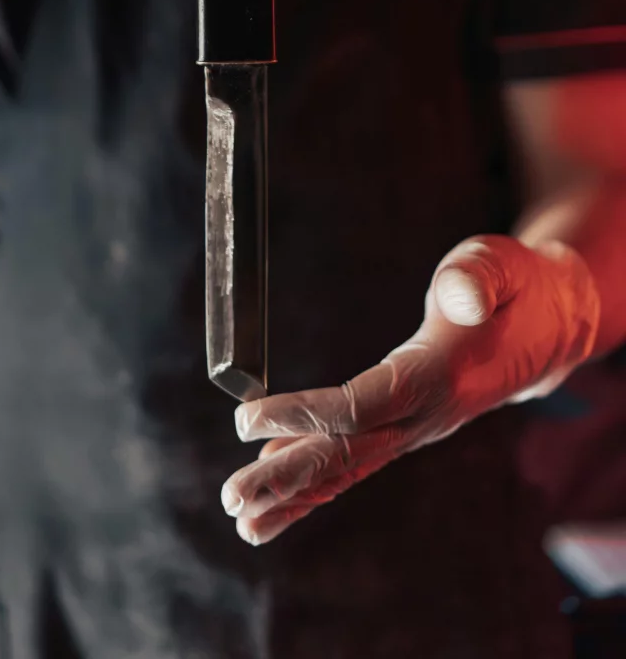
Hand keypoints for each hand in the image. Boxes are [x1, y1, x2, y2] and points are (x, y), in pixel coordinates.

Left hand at [222, 235, 599, 545]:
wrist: (552, 325)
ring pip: (350, 467)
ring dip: (295, 492)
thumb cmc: (516, 286)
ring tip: (243, 519)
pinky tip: (277, 474)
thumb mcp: (500, 264)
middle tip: (230, 500)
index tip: (246, 420)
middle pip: (347, 455)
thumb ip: (477, 277)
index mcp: (440, 376)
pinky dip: (319, 476)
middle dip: (287, 479)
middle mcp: (427, 416)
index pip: (360, 406)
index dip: (302, 414)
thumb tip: (459, 297)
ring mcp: (419, 426)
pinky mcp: (410, 423)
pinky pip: (359, 456)